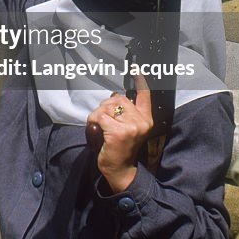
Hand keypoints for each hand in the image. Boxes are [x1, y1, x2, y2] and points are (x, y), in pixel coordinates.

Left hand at [86, 76, 152, 192]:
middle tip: (105, 122)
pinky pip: (99, 116)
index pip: (145, 95)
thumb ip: (128, 113)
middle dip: (106, 107)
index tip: (136, 67)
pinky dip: (92, 121)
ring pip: (107, 106)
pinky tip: (97, 132)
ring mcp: (131, 127)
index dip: (140, 80)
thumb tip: (116, 97)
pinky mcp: (118, 132)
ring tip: (101, 129)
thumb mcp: (130, 129)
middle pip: (118, 99)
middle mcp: (141, 121)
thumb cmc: (121, 148)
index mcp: (146, 119)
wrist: (121, 171)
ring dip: (98, 115)